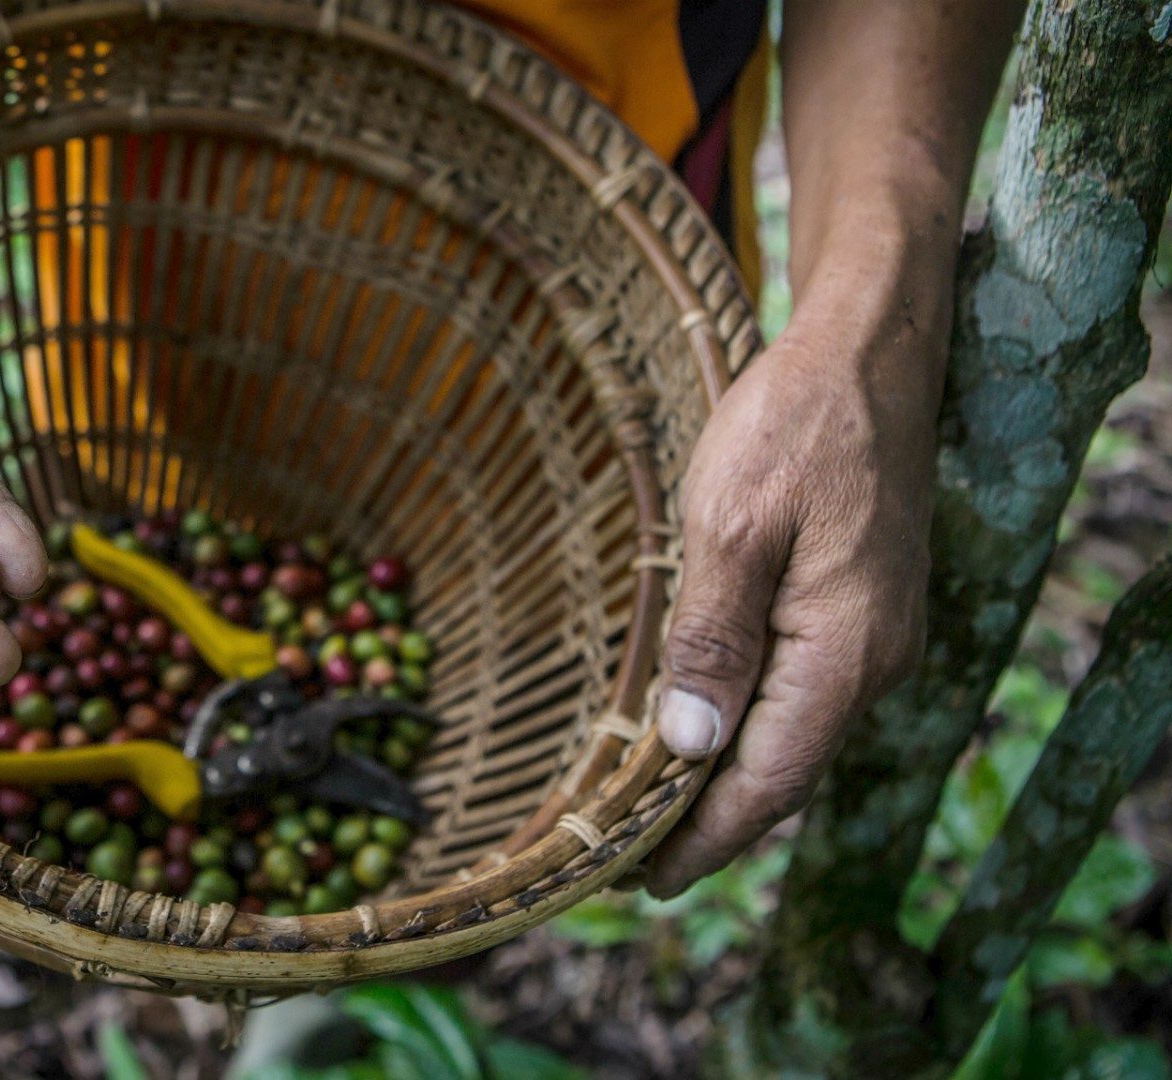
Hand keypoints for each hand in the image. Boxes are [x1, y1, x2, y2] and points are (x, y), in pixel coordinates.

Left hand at [644, 307, 937, 896]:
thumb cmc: (794, 424)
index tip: (644, 879)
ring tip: (654, 811)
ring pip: (796, 735)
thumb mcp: (732, 524)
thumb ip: (713, 639)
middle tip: (632, 860)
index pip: (770, 779)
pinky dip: (752, 727)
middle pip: (786, 769)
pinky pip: (804, 694)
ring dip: (729, 777)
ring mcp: (876, 637)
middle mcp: (873, 659)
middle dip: (710, 821)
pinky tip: (706, 732)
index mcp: (844, 650)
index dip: (705, 837)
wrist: (868, 351)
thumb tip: (691, 745)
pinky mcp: (864, 610)